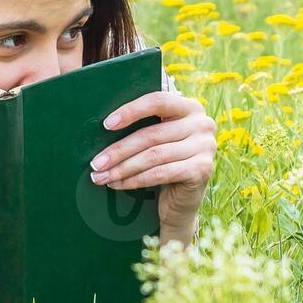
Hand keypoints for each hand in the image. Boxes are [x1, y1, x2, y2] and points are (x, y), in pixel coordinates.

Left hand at [90, 90, 214, 231]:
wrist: (182, 201)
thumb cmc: (163, 163)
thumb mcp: (156, 140)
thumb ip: (143, 126)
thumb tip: (106, 124)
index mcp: (190, 107)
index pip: (158, 101)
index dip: (131, 111)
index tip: (106, 125)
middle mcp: (203, 123)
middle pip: (152, 134)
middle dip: (118, 150)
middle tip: (96, 163)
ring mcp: (206, 147)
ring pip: (153, 156)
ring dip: (122, 168)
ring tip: (101, 176)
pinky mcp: (203, 170)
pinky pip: (160, 173)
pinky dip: (135, 180)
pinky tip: (118, 184)